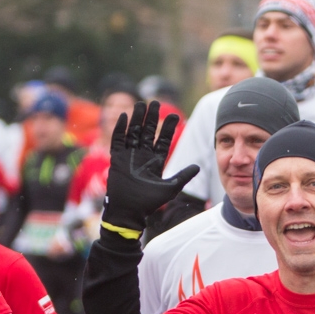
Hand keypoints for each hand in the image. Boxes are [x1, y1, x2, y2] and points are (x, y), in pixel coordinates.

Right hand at [103, 101, 199, 233]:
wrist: (129, 211)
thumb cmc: (149, 202)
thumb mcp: (170, 188)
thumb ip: (183, 176)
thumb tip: (198, 167)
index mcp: (155, 161)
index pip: (162, 139)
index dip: (168, 128)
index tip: (175, 115)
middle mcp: (142, 156)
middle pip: (148, 132)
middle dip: (152, 118)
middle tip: (156, 102)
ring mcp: (129, 156)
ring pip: (133, 132)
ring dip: (137, 119)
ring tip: (141, 104)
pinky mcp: (117, 159)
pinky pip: (117, 140)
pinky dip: (119, 129)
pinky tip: (123, 116)